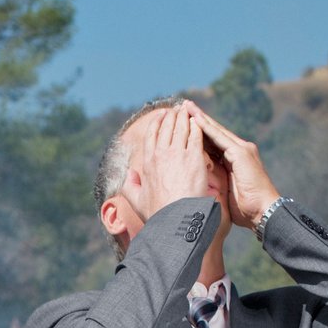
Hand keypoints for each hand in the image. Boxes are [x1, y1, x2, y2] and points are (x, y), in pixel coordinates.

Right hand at [124, 104, 212, 218]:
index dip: (157, 122)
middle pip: (167, 127)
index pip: (152, 135)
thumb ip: (129, 185)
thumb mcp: (137, 200)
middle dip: (173, 115)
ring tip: (189, 110)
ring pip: (181, 127)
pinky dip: (197, 125)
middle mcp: (161, 154)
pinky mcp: (194, 157)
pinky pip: (196, 134)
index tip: (162, 115)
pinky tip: (200, 121)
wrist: (175, 219)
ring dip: (185, 116)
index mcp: (147, 162)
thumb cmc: (158, 214)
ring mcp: (178, 154)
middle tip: (178, 108)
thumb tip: (127, 174)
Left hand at [180, 100, 279, 227]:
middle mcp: (239, 150)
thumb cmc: (244, 209)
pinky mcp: (241, 153)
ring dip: (201, 118)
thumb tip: (198, 180)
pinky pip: (220, 138)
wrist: (263, 212)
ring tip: (187, 106)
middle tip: (183, 106)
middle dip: (198, 119)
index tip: (182, 123)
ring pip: (216, 130)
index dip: (198, 131)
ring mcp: (241, 150)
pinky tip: (195, 119)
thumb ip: (214, 180)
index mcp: (233, 159)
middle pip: (214, 131)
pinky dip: (207, 128)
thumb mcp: (224, 192)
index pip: (212, 141)